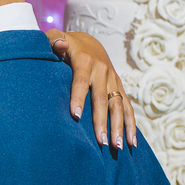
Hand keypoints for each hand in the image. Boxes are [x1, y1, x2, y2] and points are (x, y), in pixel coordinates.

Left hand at [46, 29, 136, 148]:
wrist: (89, 42)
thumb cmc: (66, 44)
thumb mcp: (57, 37)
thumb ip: (53, 40)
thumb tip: (59, 45)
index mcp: (85, 61)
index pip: (81, 81)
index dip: (78, 97)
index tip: (75, 116)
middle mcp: (103, 71)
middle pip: (102, 99)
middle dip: (102, 121)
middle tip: (101, 142)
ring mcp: (113, 80)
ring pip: (118, 106)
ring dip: (120, 127)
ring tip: (118, 147)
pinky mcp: (119, 88)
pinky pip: (127, 108)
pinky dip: (131, 125)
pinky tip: (131, 143)